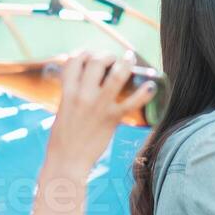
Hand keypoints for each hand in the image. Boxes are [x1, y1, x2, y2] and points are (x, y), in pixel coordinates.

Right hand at [45, 51, 155, 175]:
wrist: (66, 162)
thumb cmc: (63, 140)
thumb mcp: (63, 111)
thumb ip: (72, 97)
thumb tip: (82, 87)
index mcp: (67, 92)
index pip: (73, 61)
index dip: (83, 53)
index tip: (90, 54)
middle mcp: (82, 95)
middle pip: (96, 61)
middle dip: (106, 55)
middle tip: (112, 59)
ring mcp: (98, 106)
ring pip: (116, 75)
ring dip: (125, 63)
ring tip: (130, 58)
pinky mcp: (111, 118)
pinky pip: (132, 102)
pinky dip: (144, 93)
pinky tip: (151, 86)